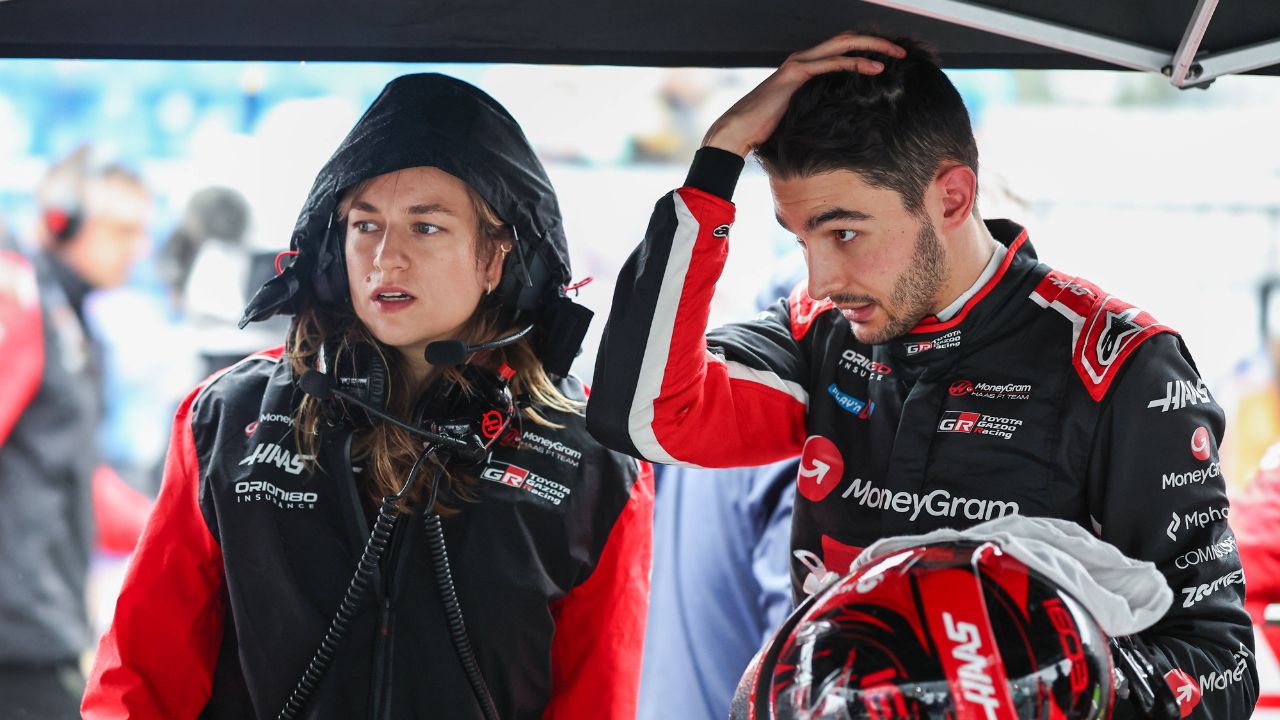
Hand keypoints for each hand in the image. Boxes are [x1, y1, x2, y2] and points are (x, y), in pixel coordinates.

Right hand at [702, 33, 905, 157]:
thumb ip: (819, 110)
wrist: (738, 131)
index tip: (892, 60)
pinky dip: (856, 62)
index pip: (843, 50)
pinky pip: (832, 63)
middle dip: (878, 42)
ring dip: (873, 47)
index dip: (868, 50)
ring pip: (843, 45)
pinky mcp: (795, 74)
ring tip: (896, 54)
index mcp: (806, 67)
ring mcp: (799, 63)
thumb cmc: (767, 130)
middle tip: (903, 51)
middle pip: (848, 40)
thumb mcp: (801, 117)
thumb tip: (841, 123)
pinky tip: (876, 68)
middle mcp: (804, 59)